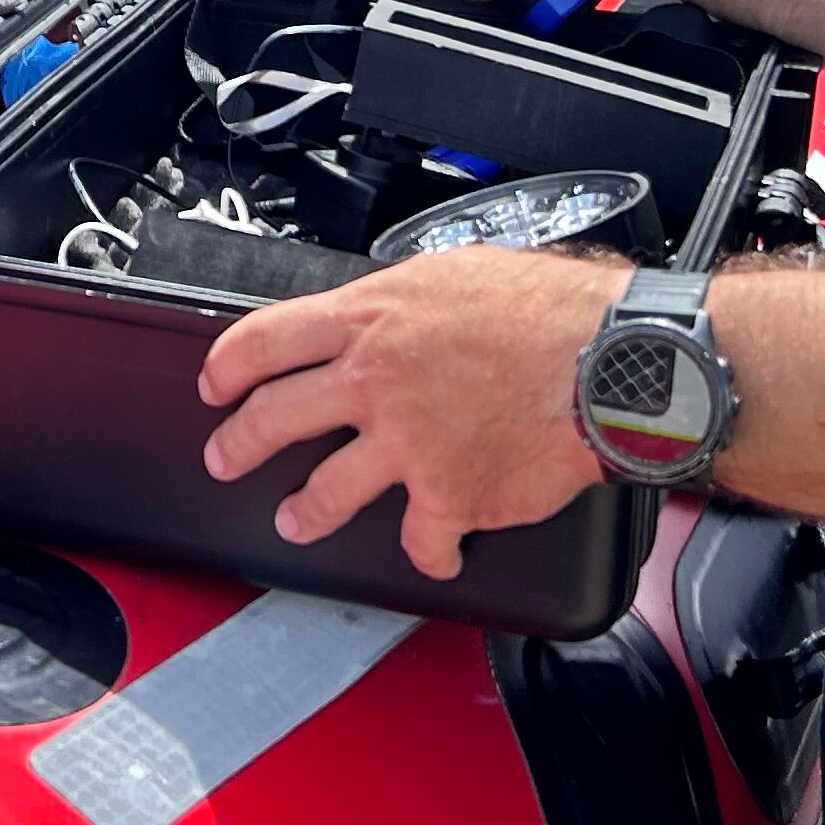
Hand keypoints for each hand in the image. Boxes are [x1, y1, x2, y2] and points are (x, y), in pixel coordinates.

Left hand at [196, 247, 629, 578]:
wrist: (607, 360)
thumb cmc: (548, 310)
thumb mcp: (454, 272)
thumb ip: (403, 299)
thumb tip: (387, 308)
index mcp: (371, 318)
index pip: (265, 340)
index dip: (228, 366)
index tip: (216, 384)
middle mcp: (374, 381)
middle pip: (274, 416)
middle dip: (238, 442)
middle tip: (226, 455)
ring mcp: (405, 444)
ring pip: (325, 490)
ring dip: (303, 510)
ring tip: (294, 518)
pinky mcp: (447, 497)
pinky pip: (419, 540)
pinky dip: (426, 551)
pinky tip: (429, 552)